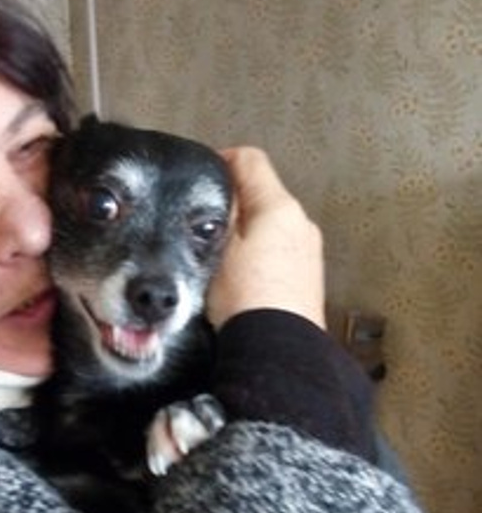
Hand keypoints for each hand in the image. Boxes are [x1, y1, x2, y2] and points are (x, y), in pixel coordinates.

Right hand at [207, 147, 325, 329]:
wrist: (278, 350)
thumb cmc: (247, 301)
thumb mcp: (219, 249)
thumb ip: (221, 212)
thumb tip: (222, 192)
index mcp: (280, 207)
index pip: (251, 161)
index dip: (223, 161)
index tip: (203, 174)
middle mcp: (302, 224)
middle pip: (264, 195)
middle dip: (235, 203)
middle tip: (205, 223)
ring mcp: (309, 252)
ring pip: (273, 227)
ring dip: (249, 233)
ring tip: (221, 256)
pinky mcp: (308, 279)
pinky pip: (282, 255)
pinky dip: (262, 257)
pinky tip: (243, 280)